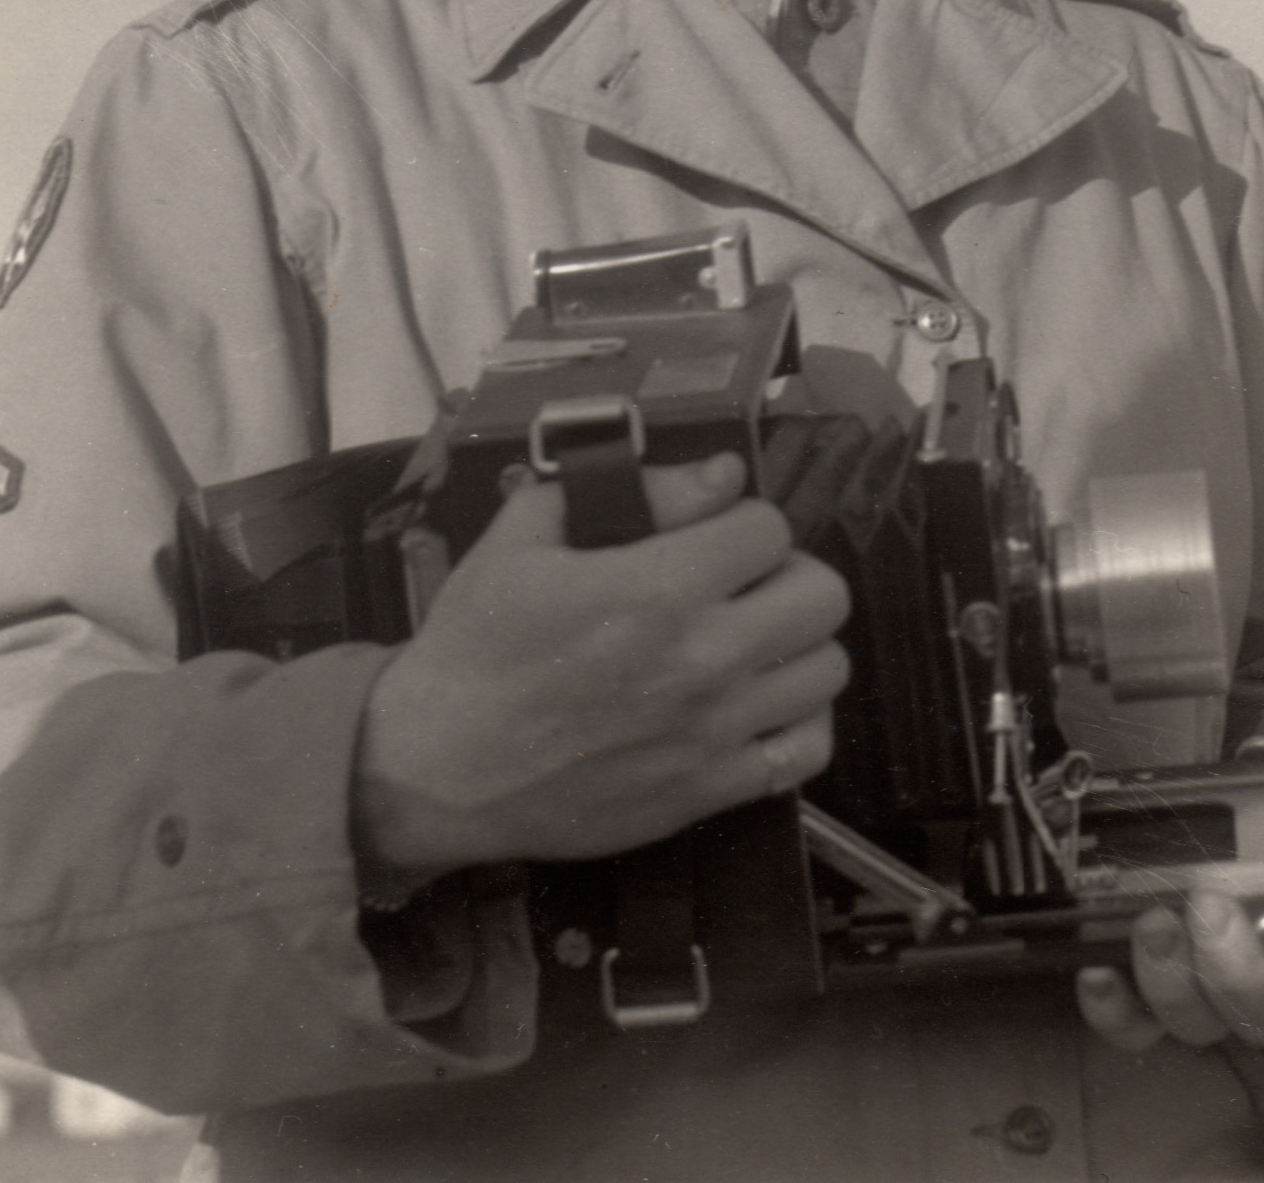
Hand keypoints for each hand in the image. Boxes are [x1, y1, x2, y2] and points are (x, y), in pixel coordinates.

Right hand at [353, 451, 850, 876]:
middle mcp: (701, 658)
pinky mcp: (706, 790)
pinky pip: (805, 753)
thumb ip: (632, 491)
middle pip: (822, 594)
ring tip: (752, 641)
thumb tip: (719, 474)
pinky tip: (761, 705)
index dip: (743, 520)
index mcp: (658, 587)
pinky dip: (799, 723)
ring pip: (825, 670)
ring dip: (796, 645)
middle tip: (744, 583)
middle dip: (787, 573)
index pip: (770, 528)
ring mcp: (711, 731)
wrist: (438, 764)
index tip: (714, 534)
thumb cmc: (474, 647)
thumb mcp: (526, 536)